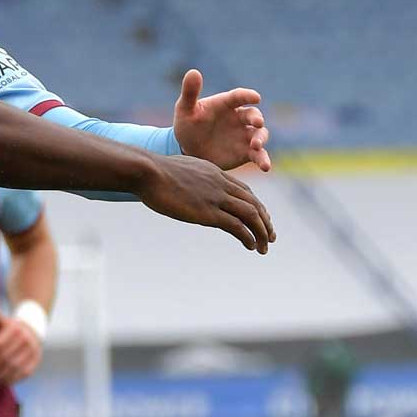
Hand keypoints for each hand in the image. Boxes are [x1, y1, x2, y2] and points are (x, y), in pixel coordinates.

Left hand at [0, 310, 42, 384]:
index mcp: (15, 329)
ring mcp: (33, 351)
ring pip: (14, 367)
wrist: (33, 330)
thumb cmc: (11, 328)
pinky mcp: (36, 360)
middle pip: (5, 357)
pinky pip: (24, 373)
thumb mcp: (4, 322)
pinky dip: (12, 379)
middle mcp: (25, 340)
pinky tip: (0, 383)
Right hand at [138, 154, 274, 252]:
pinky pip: (237, 226)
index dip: (256, 206)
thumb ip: (187, 179)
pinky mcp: (208, 212)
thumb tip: (182, 187)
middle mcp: (220, 184)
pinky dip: (248, 237)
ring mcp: (215, 197)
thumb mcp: (176, 170)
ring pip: (251, 215)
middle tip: (270, 236)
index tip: (260, 218)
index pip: (244, 191)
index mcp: (214, 173)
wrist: (146, 171)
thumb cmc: (151, 172)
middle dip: (265, 220)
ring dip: (261, 232)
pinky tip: (251, 246)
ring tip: (264, 246)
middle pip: (253, 203)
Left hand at [172, 69, 271, 171]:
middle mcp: (239, 118)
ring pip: (260, 134)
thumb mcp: (185, 110)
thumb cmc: (186, 126)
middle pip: (254, 115)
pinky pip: (259, 155)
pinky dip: (263, 160)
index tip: (256, 97)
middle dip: (257, 119)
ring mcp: (244, 135)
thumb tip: (193, 71)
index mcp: (226, 104)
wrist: (187, 151)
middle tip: (257, 123)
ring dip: (261, 139)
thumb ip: (190, 92)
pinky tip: (265, 167)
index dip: (248, 95)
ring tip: (255, 146)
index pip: (239, 96)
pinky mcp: (246, 152)